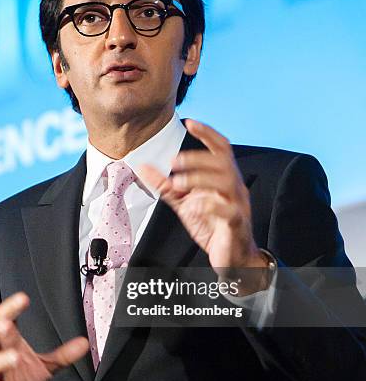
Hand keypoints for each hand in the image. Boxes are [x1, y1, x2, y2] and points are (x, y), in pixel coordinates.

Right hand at [0, 292, 88, 380]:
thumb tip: (85, 342)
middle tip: (6, 324)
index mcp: (7, 341)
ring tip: (15, 357)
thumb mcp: (45, 365)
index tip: (23, 298)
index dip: (11, 307)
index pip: (4, 318)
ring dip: (1, 360)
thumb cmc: (20, 377)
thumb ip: (63, 354)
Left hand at [140, 119, 267, 291]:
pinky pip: (228, 210)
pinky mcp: (236, 224)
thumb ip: (166, 185)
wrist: (232, 258)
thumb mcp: (184, 203)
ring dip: (200, 177)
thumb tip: (143, 167)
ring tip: (178, 183)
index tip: (189, 122)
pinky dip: (210, 204)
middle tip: (174, 162)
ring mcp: (238, 204)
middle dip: (198, 157)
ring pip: (227, 181)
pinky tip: (193, 206)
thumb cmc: (212, 226)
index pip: (221, 148)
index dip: (207, 133)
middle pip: (223, 160)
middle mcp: (234, 187)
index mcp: (224, 178)